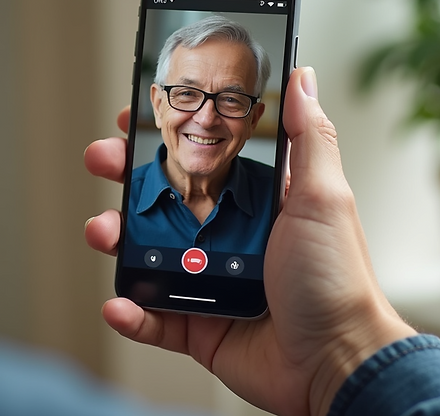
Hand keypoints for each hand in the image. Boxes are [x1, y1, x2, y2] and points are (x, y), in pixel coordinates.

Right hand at [83, 67, 415, 415]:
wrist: (338, 362)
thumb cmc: (338, 279)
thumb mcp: (323, 196)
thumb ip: (309, 136)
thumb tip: (302, 77)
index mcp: (255, 202)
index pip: (200, 158)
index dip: (165, 136)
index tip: (135, 115)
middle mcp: (227, 237)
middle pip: (163, 200)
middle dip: (125, 178)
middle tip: (102, 160)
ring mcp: (208, 282)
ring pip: (147, 254)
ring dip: (115, 240)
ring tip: (102, 232)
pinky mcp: (199, 326)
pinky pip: (153, 318)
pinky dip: (130, 312)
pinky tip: (117, 302)